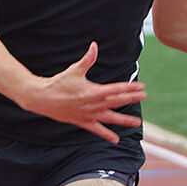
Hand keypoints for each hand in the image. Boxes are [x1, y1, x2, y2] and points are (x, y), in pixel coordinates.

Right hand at [23, 42, 145, 142]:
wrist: (43, 98)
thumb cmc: (59, 83)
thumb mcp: (74, 70)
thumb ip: (88, 59)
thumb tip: (94, 45)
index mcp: (93, 91)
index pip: (116, 89)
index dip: (130, 88)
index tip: (141, 87)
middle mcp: (93, 104)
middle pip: (117, 102)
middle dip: (131, 99)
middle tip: (144, 96)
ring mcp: (89, 114)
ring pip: (110, 118)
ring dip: (125, 120)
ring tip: (137, 122)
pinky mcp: (82, 122)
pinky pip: (97, 130)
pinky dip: (106, 135)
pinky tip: (116, 140)